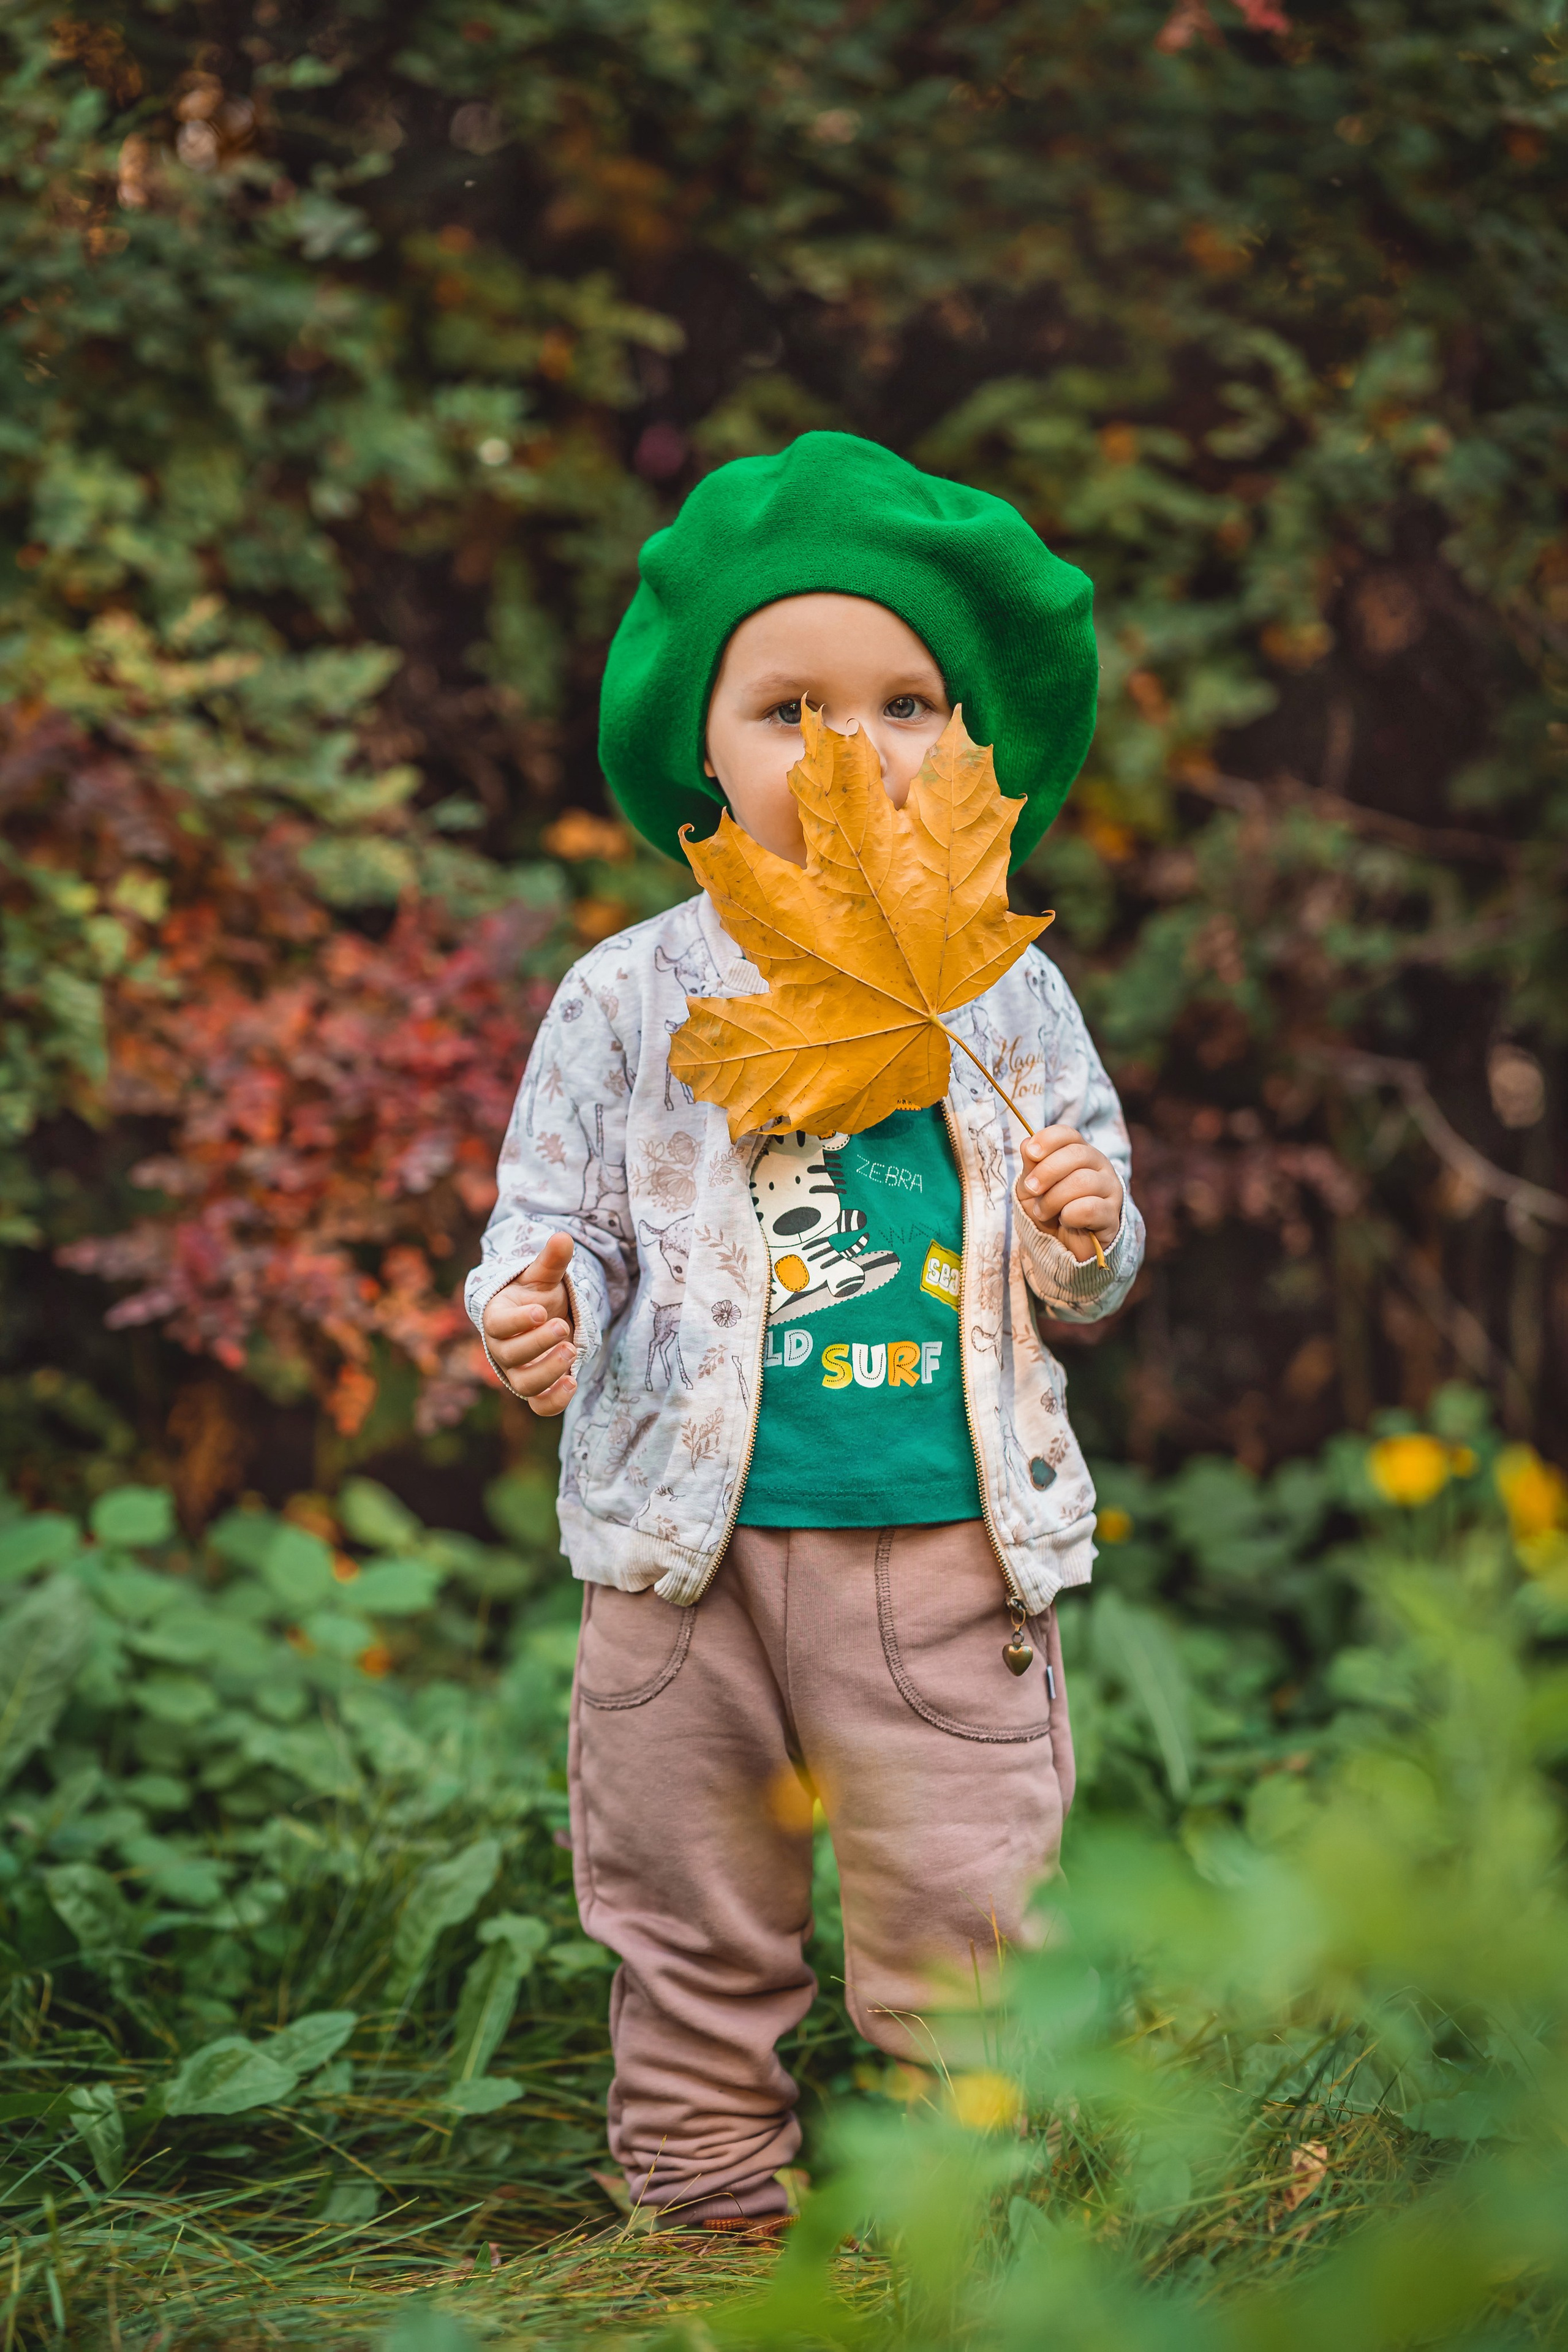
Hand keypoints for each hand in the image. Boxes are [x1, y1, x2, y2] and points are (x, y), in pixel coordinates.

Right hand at [481, 1231, 578, 1416]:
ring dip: (548, 1372)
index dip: (518, 1322)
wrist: (543, 1320)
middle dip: (538, 1344)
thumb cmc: (536, 1296)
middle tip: (564, 1328)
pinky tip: (574, 1383)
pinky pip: (540, 1406)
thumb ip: (551, 1261)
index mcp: (497, 1319)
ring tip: (573, 1350)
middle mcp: (502, 1350)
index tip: (541, 1311)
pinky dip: (554, 1401)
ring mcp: (518, 1372)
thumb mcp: (543, 1277)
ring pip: (524, 1385)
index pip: (498, 1326)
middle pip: (511, 1356)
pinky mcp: (537, 1389)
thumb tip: (563, 1236)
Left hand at [1015, 1126, 1122, 1264]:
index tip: (1030, 1153)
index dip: (1048, 1140)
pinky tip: (1066, 1221)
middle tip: (1032, 1189)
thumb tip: (1026, 1143)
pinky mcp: (1113, 1215)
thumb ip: (1031, 1166)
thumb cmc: (1050, 1210)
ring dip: (1054, 1198)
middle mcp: (1100, 1166)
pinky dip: (1070, 1215)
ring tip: (1043, 1212)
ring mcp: (1110, 1189)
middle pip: (1076, 1155)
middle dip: (1047, 1172)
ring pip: (1082, 1181)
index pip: (1068, 1134)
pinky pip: (1091, 1208)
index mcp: (1080, 1153)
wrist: (1063, 1246)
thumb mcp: (1032, 1187)